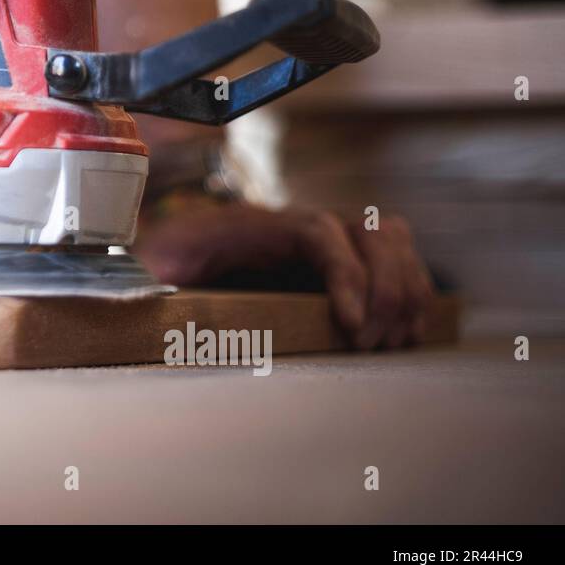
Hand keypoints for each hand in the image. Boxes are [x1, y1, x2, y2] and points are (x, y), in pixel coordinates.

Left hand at [136, 203, 437, 348]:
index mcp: (251, 223)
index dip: (346, 274)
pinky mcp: (336, 254)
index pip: (317, 231)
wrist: (160, 250)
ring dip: (404, 288)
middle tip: (371, 343)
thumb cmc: (160, 264)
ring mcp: (320, 233)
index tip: (352, 325)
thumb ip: (163, 276)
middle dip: (385, 288)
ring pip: (389, 237)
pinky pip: (393, 253)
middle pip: (368, 230)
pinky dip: (410, 287)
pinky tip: (406, 330)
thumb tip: (161, 295)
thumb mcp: (154, 268)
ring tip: (393, 341)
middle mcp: (293, 221)